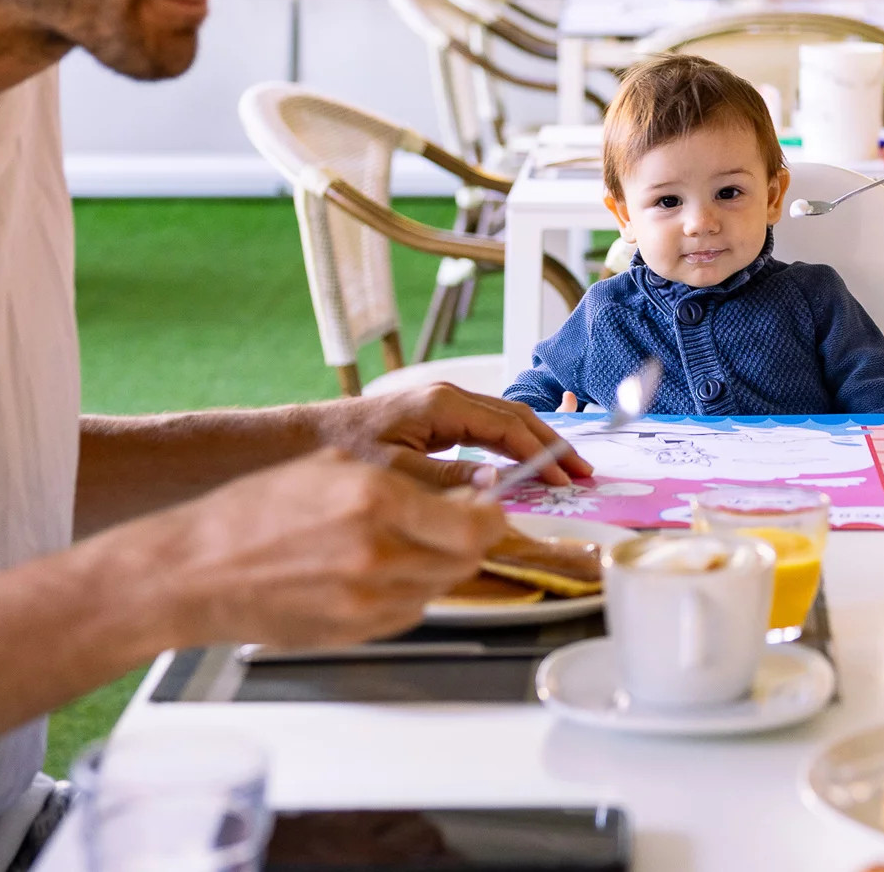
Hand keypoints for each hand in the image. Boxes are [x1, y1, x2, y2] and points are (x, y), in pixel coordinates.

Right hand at [133, 448, 509, 647]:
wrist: (196, 571)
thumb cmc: (253, 513)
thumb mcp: (334, 469)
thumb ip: (404, 483)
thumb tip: (461, 494)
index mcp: (375, 499)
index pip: (475, 522)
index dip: (492, 517)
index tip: (492, 510)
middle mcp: (378, 552)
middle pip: (467, 559)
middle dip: (472, 541)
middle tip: (462, 527)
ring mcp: (367, 599)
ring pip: (442, 587)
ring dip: (439, 567)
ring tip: (406, 545)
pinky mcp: (356, 631)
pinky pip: (410, 611)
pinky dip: (409, 591)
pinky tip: (378, 572)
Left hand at [318, 384, 591, 489]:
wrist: (301, 438)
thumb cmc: (342, 451)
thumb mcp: (394, 471)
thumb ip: (446, 479)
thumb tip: (496, 486)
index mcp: (442, 405)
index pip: (509, 427)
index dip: (543, 454)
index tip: (567, 478)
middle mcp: (446, 397)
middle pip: (515, 416)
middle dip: (551, 443)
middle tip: (581, 472)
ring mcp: (441, 403)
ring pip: (503, 417)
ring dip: (535, 441)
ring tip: (562, 467)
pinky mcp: (433, 415)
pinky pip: (485, 424)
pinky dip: (511, 441)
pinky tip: (522, 460)